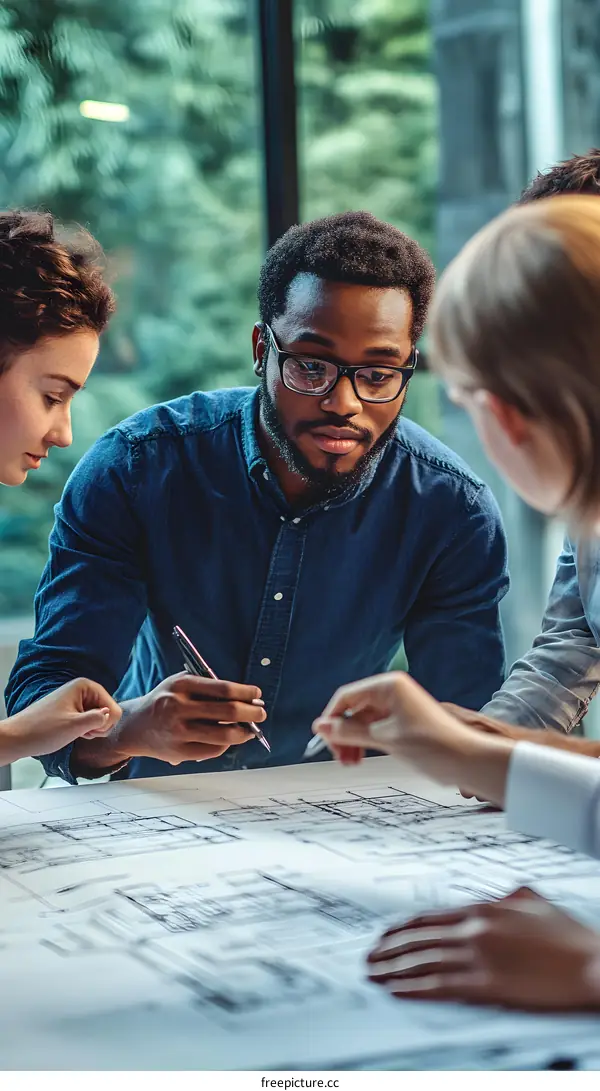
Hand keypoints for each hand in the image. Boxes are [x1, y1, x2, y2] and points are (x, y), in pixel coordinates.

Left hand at [2, 678, 121, 763]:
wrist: (18, 738)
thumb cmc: (42, 730)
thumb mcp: (74, 726)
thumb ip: (99, 719)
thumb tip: (111, 714)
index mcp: (85, 686)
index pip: (114, 708)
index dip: (104, 723)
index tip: (87, 728)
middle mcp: (82, 689)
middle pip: (109, 711)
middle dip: (98, 726)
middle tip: (80, 731)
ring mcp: (77, 700)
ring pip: (100, 717)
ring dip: (91, 729)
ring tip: (74, 731)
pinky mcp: (72, 710)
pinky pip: (89, 720)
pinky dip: (85, 729)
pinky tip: (72, 732)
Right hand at [107, 672, 266, 765]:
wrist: (135, 725)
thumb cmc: (164, 700)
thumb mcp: (181, 683)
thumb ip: (209, 688)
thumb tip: (246, 699)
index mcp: (181, 686)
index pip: (223, 689)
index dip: (245, 692)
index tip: (257, 694)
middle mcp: (178, 707)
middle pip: (228, 711)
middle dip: (251, 712)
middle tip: (260, 713)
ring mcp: (178, 732)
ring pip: (224, 735)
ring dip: (244, 732)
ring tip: (249, 729)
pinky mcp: (179, 752)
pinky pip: (214, 749)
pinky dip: (227, 743)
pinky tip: (230, 738)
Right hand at [312, 672, 513, 805]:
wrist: (467, 760)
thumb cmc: (434, 745)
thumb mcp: (384, 739)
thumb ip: (350, 732)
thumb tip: (321, 726)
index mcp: (388, 686)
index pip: (347, 696)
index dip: (331, 718)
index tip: (323, 739)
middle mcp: (393, 691)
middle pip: (353, 708)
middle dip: (343, 732)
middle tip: (339, 756)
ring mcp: (398, 705)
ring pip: (363, 720)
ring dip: (353, 740)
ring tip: (351, 761)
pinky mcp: (403, 720)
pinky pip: (376, 727)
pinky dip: (367, 742)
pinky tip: (363, 756)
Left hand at [367, 888, 599, 1010]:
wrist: (593, 964)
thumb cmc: (570, 939)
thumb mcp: (536, 904)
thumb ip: (510, 898)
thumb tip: (501, 896)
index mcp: (484, 910)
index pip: (430, 918)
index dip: (402, 928)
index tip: (384, 935)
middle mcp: (474, 930)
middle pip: (418, 939)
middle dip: (389, 949)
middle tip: (368, 957)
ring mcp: (478, 958)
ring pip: (422, 962)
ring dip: (393, 969)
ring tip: (373, 974)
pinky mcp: (486, 986)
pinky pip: (439, 986)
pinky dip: (412, 988)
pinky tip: (396, 990)